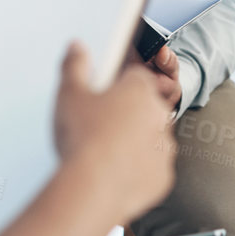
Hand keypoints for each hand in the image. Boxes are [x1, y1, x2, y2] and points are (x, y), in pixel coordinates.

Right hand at [54, 43, 175, 219]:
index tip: (102, 97)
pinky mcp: (163, 176)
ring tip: (103, 154)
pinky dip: (136, 170)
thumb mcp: (69, 94)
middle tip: (98, 127)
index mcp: (140, 89)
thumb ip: (74, 66)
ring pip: (150, 139)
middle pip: (145, 108)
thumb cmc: (82, 138)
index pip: (136, 76)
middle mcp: (159, 115)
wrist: (92, 188)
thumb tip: (77, 47)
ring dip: (134, 143)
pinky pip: (151, 169)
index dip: (117, 86)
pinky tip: (113, 174)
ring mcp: (165, 147)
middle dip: (127, 114)